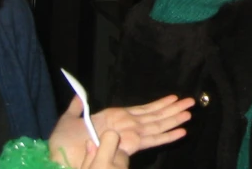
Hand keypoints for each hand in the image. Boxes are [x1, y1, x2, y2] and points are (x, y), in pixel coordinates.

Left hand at [50, 94, 194, 166]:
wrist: (60, 157)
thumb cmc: (63, 142)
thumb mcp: (69, 119)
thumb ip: (77, 108)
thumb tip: (79, 95)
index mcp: (115, 118)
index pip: (143, 110)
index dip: (159, 104)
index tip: (174, 97)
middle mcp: (127, 126)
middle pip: (156, 116)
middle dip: (173, 110)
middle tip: (192, 102)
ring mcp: (130, 135)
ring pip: (158, 125)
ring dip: (174, 120)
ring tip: (190, 113)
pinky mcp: (130, 145)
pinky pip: (152, 139)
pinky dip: (167, 136)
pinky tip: (180, 132)